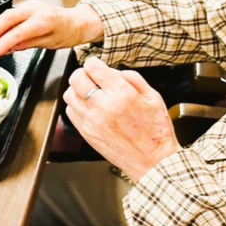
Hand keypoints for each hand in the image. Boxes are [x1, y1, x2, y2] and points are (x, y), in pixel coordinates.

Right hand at [0, 2, 103, 57]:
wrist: (77, 22)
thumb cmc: (67, 33)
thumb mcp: (48, 44)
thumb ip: (26, 44)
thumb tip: (8, 48)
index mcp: (44, 20)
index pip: (18, 32)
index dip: (2, 43)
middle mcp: (36, 9)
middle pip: (7, 17)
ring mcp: (31, 5)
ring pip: (7, 14)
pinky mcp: (27, 6)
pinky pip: (11, 14)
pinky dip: (2, 24)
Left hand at [63, 57, 178, 181]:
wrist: (153, 162)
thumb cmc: (155, 131)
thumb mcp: (153, 96)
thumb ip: (132, 78)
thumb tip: (113, 71)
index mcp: (121, 94)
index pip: (93, 67)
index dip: (94, 63)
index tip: (98, 66)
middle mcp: (103, 106)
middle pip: (76, 78)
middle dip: (83, 73)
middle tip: (92, 78)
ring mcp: (92, 121)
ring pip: (69, 94)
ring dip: (78, 90)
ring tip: (90, 93)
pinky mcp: (87, 133)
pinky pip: (70, 111)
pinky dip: (76, 106)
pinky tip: (89, 108)